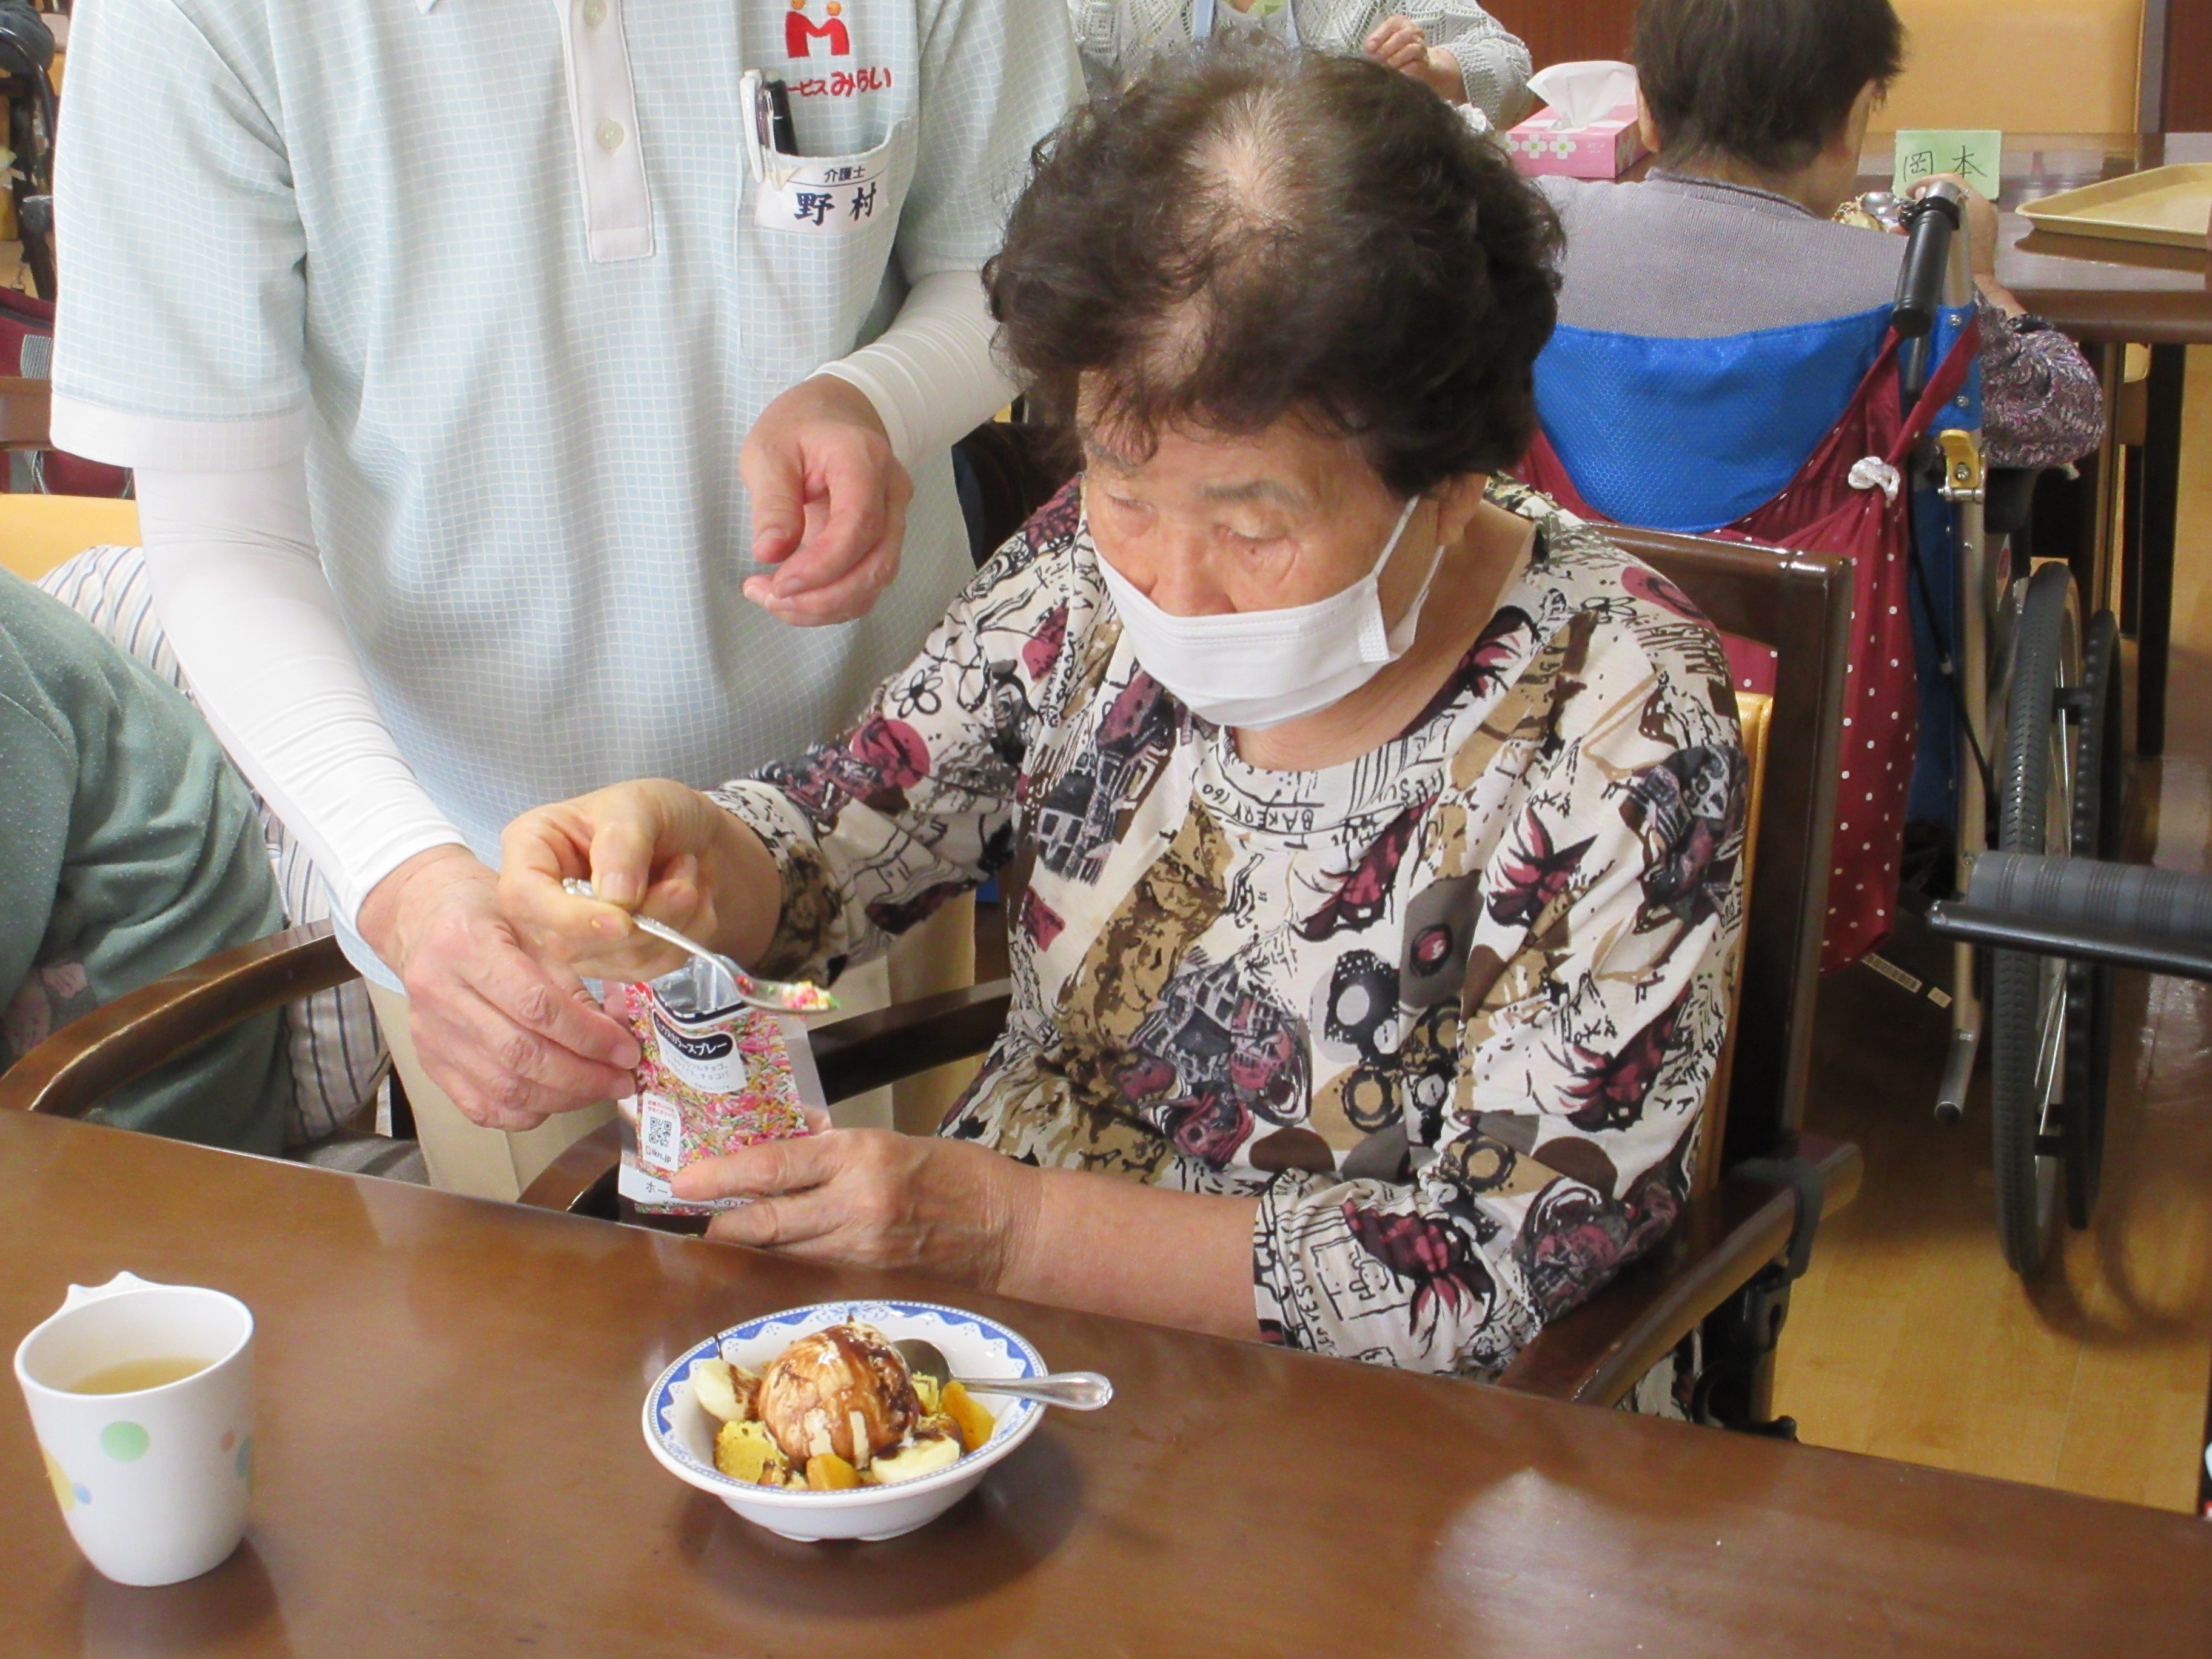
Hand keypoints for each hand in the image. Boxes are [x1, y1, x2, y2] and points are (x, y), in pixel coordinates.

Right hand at [357, 845, 641, 1129]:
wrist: (427, 920)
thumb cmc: (492, 917)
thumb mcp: (538, 928)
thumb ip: (574, 983)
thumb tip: (617, 1039)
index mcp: (466, 945)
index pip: (536, 1006)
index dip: (589, 1036)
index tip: (627, 1050)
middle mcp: (438, 992)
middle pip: (520, 1054)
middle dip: (584, 1076)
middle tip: (623, 1079)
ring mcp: (429, 1033)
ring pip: (503, 1088)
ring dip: (563, 1098)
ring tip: (600, 1088)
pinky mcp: (429, 1062)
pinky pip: (482, 1107)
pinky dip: (527, 1112)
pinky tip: (559, 1099)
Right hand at [497, 780, 778, 981]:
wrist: (699, 839)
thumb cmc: (658, 811)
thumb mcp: (639, 806)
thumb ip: (623, 846)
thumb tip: (616, 900)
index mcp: (532, 849)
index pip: (523, 897)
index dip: (568, 918)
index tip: (623, 920)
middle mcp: (544, 900)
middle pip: (567, 943)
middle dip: (638, 923)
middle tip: (684, 884)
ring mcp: (577, 936)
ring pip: (614, 960)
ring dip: (669, 924)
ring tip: (689, 878)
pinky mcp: (613, 960)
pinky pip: (647, 969)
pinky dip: (683, 939)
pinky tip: (692, 903)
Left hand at [681, 1127, 1040, 1289]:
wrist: (1005, 1226)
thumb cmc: (952, 1171)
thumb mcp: (890, 1140)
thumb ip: (834, 1147)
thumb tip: (782, 1141)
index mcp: (861, 1157)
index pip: (776, 1167)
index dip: (723, 1175)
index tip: (683, 1179)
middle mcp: (855, 1205)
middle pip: (767, 1222)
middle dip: (720, 1221)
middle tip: (685, 1213)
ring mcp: (860, 1248)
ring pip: (782, 1250)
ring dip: (746, 1242)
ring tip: (716, 1227)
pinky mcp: (867, 1277)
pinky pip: (810, 1264)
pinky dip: (783, 1255)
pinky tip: (767, 1247)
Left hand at [739, 375, 913, 625]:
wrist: (832, 417)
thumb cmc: (798, 429)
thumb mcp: (768, 452)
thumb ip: (773, 502)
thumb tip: (770, 553)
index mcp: (864, 460)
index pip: (859, 525)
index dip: (822, 565)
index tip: (779, 583)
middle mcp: (891, 493)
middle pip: (876, 564)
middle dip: (822, 597)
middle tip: (769, 597)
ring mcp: (895, 519)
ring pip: (875, 582)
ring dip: (825, 606)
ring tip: (773, 598)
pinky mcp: (884, 542)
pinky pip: (867, 585)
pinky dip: (832, 603)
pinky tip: (795, 597)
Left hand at [1363, 14, 1428, 73]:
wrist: (1417, 63)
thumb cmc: (1395, 51)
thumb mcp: (1383, 44)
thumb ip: (1375, 44)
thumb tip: (1369, 49)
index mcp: (1401, 23)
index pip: (1392, 24)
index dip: (1379, 36)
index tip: (1369, 48)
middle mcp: (1413, 31)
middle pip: (1400, 37)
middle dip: (1386, 49)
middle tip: (1377, 59)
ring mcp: (1420, 45)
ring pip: (1410, 49)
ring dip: (1395, 59)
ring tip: (1387, 66)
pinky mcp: (1424, 61)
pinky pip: (1414, 65)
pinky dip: (1403, 69)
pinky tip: (1396, 73)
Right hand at [1908, 174, 2026, 315]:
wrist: (1975, 287)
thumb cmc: (1956, 260)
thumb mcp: (1937, 232)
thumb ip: (1926, 212)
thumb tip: (1918, 196)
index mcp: (1974, 204)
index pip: (1950, 180)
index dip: (1926, 182)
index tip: (1908, 192)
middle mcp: (1983, 207)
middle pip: (1952, 192)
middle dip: (1928, 197)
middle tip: (1909, 206)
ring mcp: (1985, 221)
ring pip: (1955, 205)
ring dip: (1934, 210)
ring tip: (1913, 222)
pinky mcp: (1982, 234)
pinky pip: (1960, 218)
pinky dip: (1943, 220)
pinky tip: (1927, 231)